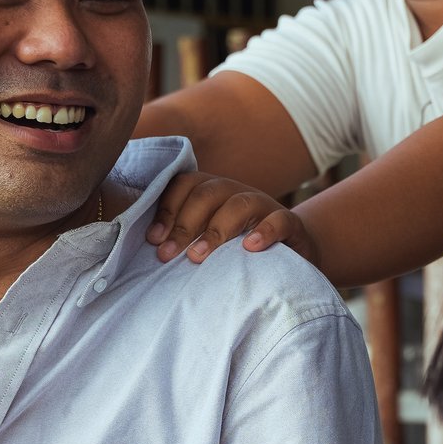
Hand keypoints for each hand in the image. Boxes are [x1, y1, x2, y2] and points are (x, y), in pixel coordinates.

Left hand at [146, 172, 316, 265]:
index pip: (185, 185)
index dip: (167, 209)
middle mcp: (237, 193)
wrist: (292, 259)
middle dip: (184, 224)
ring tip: (197, 257)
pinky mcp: (291, 225)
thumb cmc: (238, 254)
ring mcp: (266, 206)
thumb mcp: (209, 242)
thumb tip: (150, 249)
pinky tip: (250, 248)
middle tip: (167, 255)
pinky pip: (279, 221)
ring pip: (239, 204)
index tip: (153, 239)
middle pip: (208, 193)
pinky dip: (265, 231)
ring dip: (215, 230)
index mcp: (214, 193)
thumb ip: (185, 239)